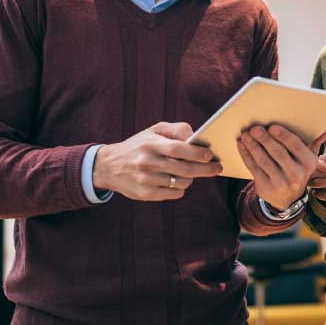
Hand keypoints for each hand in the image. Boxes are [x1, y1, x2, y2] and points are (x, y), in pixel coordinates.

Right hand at [93, 121, 221, 201]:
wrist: (109, 166)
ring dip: (191, 178)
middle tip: (216, 168)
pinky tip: (178, 182)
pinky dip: (180, 189)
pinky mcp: (144, 194)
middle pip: (183, 168)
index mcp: (150, 144)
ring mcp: (145, 180)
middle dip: (204, 169)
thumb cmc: (139, 145)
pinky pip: (173, 194)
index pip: (178, 149)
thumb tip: (195, 136)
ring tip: (192, 173)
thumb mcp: (153, 130)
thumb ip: (176, 129)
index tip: (210, 155)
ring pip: (180, 183)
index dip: (197, 153)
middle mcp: (146, 162)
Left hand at [238, 124, 325, 210]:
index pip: (295, 146)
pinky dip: (246, 155)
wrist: (287, 199)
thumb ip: (315, 141)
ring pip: (263, 161)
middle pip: (278, 153)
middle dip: (265, 139)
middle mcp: (296, 175)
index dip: (283, 136)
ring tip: (246, 135)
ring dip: (253, 146)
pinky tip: (241, 145)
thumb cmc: (298, 169)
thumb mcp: (309, 158)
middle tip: (255, 128)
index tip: (272, 126)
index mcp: (308, 164)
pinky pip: (253, 168)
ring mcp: (280, 183)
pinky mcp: (265, 188)